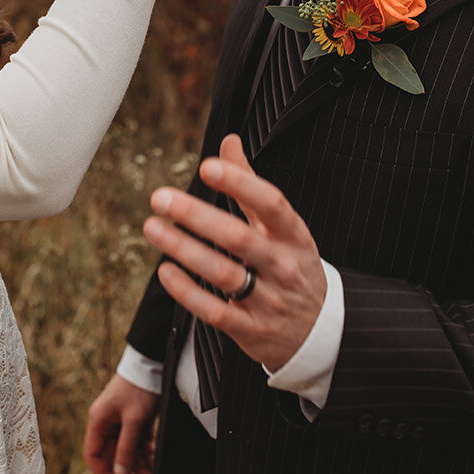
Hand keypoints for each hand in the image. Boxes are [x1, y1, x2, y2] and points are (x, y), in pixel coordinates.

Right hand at [84, 372, 159, 473]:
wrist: (152, 365)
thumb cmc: (139, 389)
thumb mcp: (134, 421)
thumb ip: (126, 448)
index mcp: (98, 422)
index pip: (94, 456)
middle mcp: (107, 424)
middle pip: (112, 457)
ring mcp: (121, 423)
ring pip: (127, 453)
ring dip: (139, 469)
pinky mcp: (136, 421)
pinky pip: (138, 444)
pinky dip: (146, 455)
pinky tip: (156, 465)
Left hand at [143, 134, 325, 372]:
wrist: (320, 331)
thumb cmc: (292, 266)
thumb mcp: (283, 227)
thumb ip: (251, 185)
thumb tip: (229, 142)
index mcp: (294, 236)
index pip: (271, 204)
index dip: (241, 184)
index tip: (208, 167)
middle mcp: (283, 266)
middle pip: (239, 238)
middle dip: (196, 216)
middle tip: (160, 198)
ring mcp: (269, 300)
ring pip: (223, 273)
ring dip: (183, 249)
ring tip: (153, 227)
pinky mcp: (251, 330)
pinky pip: (216, 311)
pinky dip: (188, 292)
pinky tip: (166, 271)